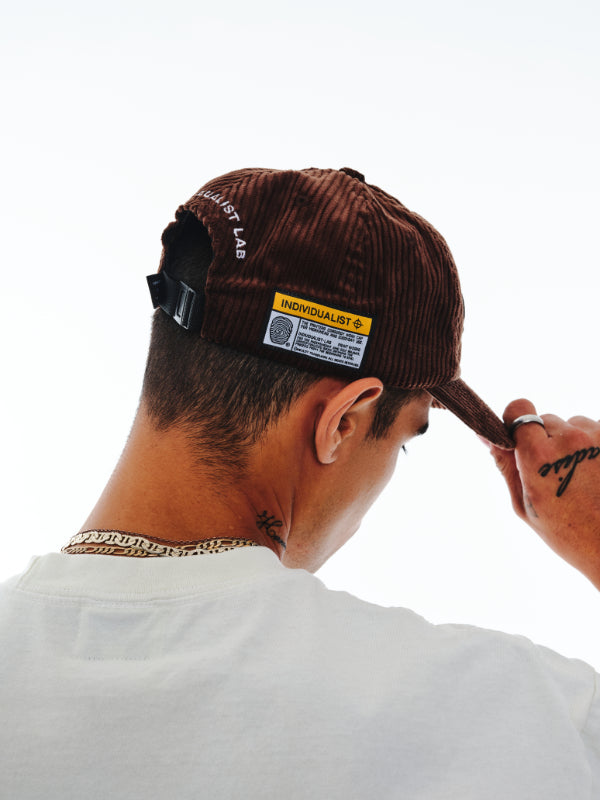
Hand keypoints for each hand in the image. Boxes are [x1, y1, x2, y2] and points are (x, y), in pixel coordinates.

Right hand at [486, 399, 599, 590]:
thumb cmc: (568, 533)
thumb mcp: (525, 504)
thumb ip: (505, 464)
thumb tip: (484, 434)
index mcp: (538, 454)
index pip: (519, 409)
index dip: (516, 422)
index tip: (519, 440)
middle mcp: (569, 438)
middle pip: (545, 419)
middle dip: (544, 439)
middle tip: (552, 473)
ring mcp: (596, 436)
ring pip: (572, 425)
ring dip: (571, 443)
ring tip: (578, 476)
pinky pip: (594, 432)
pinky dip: (592, 447)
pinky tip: (593, 474)